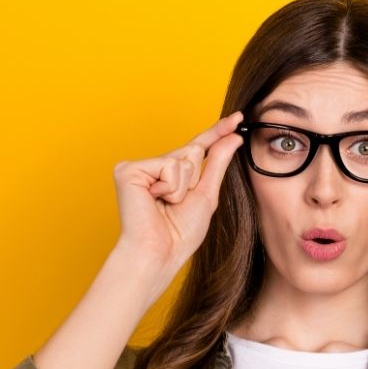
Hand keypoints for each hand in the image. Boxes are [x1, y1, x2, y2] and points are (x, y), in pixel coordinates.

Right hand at [112, 112, 243, 271]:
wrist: (160, 251)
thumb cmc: (181, 232)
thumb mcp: (207, 194)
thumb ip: (218, 163)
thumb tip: (233, 136)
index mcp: (172, 173)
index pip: (199, 147)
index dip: (218, 132)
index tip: (238, 117)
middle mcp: (154, 166)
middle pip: (193, 151)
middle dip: (194, 179)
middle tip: (178, 203)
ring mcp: (140, 167)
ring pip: (183, 158)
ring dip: (183, 186)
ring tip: (166, 204)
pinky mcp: (128, 170)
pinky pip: (169, 165)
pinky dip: (170, 187)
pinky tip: (155, 200)